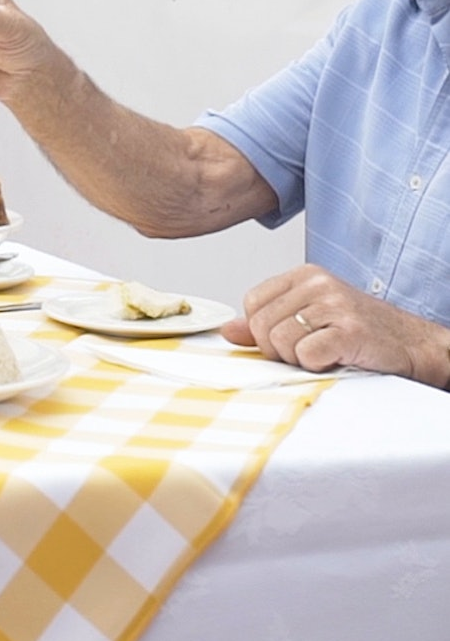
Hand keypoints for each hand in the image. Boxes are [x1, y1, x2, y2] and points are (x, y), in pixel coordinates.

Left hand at [221, 264, 449, 385]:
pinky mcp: (349, 331)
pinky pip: (306, 355)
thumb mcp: (309, 318)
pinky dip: (316, 365)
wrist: (412, 344)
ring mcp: (334, 305)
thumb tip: (228, 331)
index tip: (289, 337)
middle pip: (261, 325)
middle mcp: (318, 284)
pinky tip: (335, 358)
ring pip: (280, 341)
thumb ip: (266, 322)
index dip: (262, 329)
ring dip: (299, 359)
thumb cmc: (360, 332)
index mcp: (304, 275)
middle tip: (308, 350)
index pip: (252, 303)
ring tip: (324, 353)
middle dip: (278, 349)